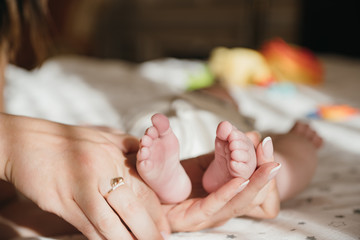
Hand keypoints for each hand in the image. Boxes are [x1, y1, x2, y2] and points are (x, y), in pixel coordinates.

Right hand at [1, 114, 167, 239]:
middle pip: (132, 209)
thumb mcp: (102, 136)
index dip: (157, 213)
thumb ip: (127, 146)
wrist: (26, 142)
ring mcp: (81, 189)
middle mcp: (101, 173)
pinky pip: (86, 228)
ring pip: (109, 223)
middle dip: (148, 231)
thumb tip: (147, 154)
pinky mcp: (61, 203)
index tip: (165, 229)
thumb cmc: (67, 140)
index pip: (143, 189)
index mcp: (114, 157)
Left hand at [163, 132, 279, 231]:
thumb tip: (254, 135)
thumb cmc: (177, 178)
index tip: (270, 147)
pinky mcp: (194, 218)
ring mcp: (209, 215)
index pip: (250, 183)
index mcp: (225, 196)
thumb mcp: (207, 161)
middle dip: (265, 177)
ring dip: (256, 184)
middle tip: (278, 158)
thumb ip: (228, 150)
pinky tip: (241, 180)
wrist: (150, 188)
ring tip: (270, 168)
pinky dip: (229, 192)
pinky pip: (214, 204)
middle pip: (250, 194)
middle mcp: (221, 207)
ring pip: (238, 200)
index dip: (262, 167)